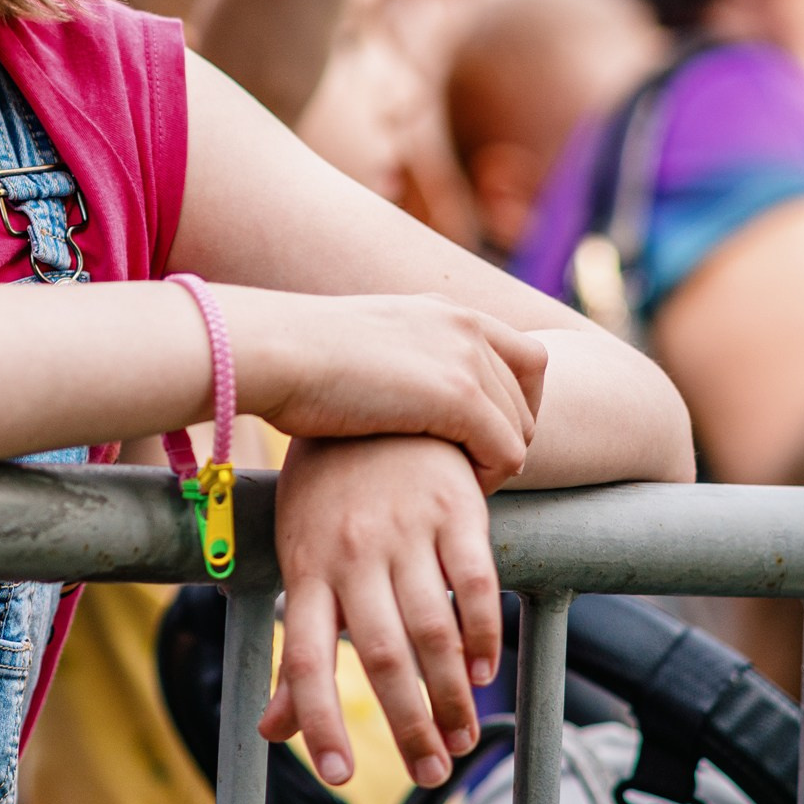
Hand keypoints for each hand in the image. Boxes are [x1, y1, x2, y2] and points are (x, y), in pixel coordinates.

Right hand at [223, 287, 545, 488]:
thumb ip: (397, 366)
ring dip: (497, 464)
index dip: (515, 405)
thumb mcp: (362, 350)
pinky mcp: (457, 397)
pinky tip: (454, 492)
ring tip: (459, 486)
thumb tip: (396, 398)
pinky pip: (508, 454)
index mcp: (444, 311)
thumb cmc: (294, 363)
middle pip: (528, 397)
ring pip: (522, 430)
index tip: (481, 439)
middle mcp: (465, 326)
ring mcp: (465, 359)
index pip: (525, 358)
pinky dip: (490, 480)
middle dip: (508, 439)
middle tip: (471, 472)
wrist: (275, 350)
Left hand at [260, 435, 498, 793]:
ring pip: (434, 630)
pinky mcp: (453, 507)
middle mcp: (351, 552)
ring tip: (463, 739)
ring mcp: (404, 528)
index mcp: (305, 566)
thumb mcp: (298, 555)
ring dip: (454, 697)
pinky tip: (488, 672)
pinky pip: (475, 583)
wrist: (364, 385)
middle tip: (432, 773)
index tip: (339, 774)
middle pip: (382, 656)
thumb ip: (297, 645)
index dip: (318, 719)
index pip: (302, 658)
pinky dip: (485, 634)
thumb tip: (274, 730)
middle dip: (410, 726)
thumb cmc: (325, 488)